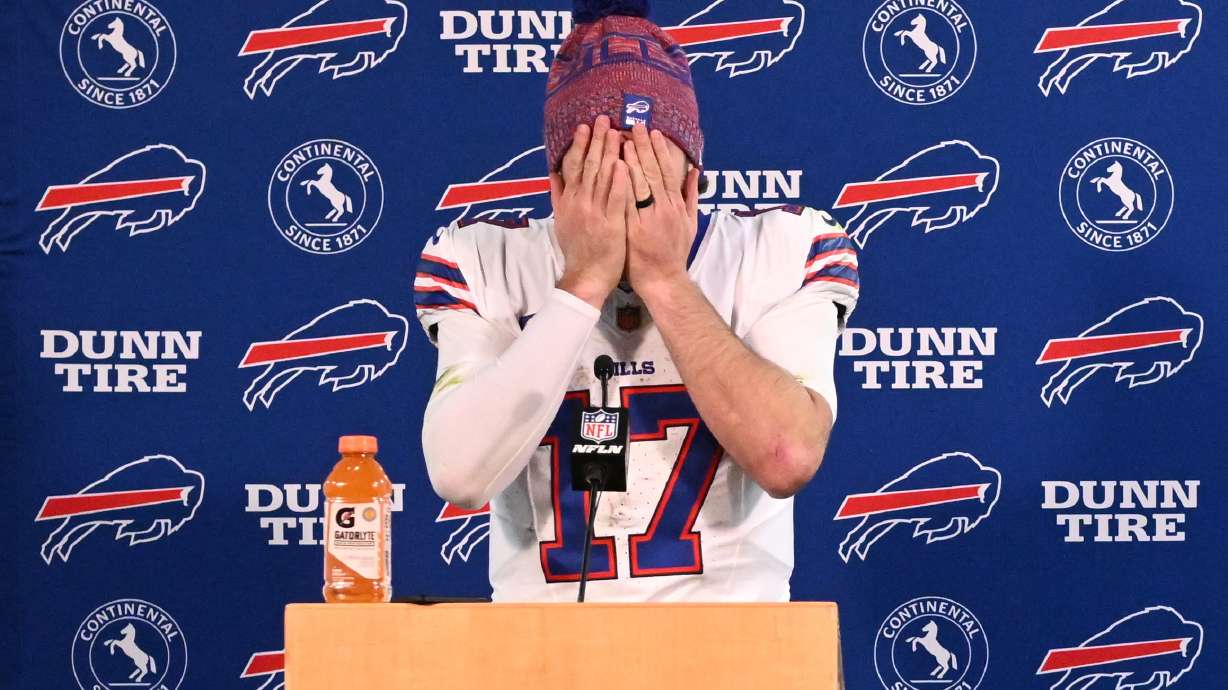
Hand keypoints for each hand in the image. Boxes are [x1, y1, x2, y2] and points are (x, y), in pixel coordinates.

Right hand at [549, 115, 629, 309]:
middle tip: (603, 119)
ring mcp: (595, 213)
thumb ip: (558, 195)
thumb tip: (553, 173)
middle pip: (589, 166)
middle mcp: (580, 203)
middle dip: (597, 141)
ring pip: (602, 178)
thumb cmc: (577, 250)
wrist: (585, 277)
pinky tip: (624, 164)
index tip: (585, 126)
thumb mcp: (561, 220)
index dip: (580, 145)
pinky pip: (615, 199)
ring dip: (609, 153)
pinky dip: (619, 181)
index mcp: (570, 201)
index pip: (574, 166)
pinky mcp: (611, 224)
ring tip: (616, 132)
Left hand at [622, 125, 700, 299]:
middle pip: (652, 172)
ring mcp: (649, 219)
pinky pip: (625, 203)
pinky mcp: (634, 229)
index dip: (659, 151)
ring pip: (639, 185)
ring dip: (630, 161)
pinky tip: (612, 171)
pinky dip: (620, 186)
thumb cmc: (675, 252)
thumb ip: (691, 195)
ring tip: (622, 140)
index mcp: (676, 205)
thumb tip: (695, 170)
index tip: (652, 132)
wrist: (663, 280)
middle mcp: (664, 208)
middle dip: (643, 147)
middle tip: (635, 126)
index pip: (667, 171)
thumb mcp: (690, 223)